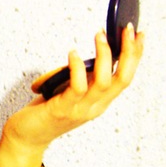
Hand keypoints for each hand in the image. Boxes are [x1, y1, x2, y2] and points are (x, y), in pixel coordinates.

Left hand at [4, 23, 144, 150]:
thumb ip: (80, 78)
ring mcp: (80, 110)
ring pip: (104, 81)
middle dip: (130, 52)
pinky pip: (77, 87)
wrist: (27, 137)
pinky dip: (77, 67)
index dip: (135, 56)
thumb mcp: (69, 91)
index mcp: (100, 103)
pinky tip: (73, 53)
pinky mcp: (62, 110)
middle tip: (127, 29)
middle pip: (123, 79)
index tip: (138, 34)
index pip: (126, 78)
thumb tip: (84, 57)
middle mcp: (95, 108)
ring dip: (104, 54)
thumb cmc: (45, 111)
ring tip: (99, 35)